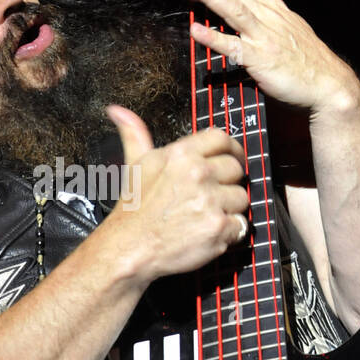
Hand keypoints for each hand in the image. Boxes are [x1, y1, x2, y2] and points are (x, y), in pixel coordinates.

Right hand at [102, 104, 248, 285]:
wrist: (129, 249)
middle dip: (227, 184)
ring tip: (203, 217)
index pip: (222, 139)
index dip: (232, 150)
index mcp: (181, 155)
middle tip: (208, 197)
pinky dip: (228, 232)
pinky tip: (205, 232)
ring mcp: (210, 200)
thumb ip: (135, 134)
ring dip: (229, 209)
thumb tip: (118, 110)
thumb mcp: (135, 165)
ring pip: (241, 198)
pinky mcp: (218, 227)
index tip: (233, 160)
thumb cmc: (134, 210)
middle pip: (237, 169)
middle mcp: (198, 173)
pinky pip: (240, 225)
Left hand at [172, 0, 359, 113]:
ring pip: (233, 10)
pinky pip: (234, 47)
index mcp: (269, 8)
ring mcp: (263, 37)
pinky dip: (215, 38)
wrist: (330, 83)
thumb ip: (266, 11)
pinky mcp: (261, 59)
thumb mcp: (286, 26)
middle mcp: (265, 17)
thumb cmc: (305, 59)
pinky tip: (197, 30)